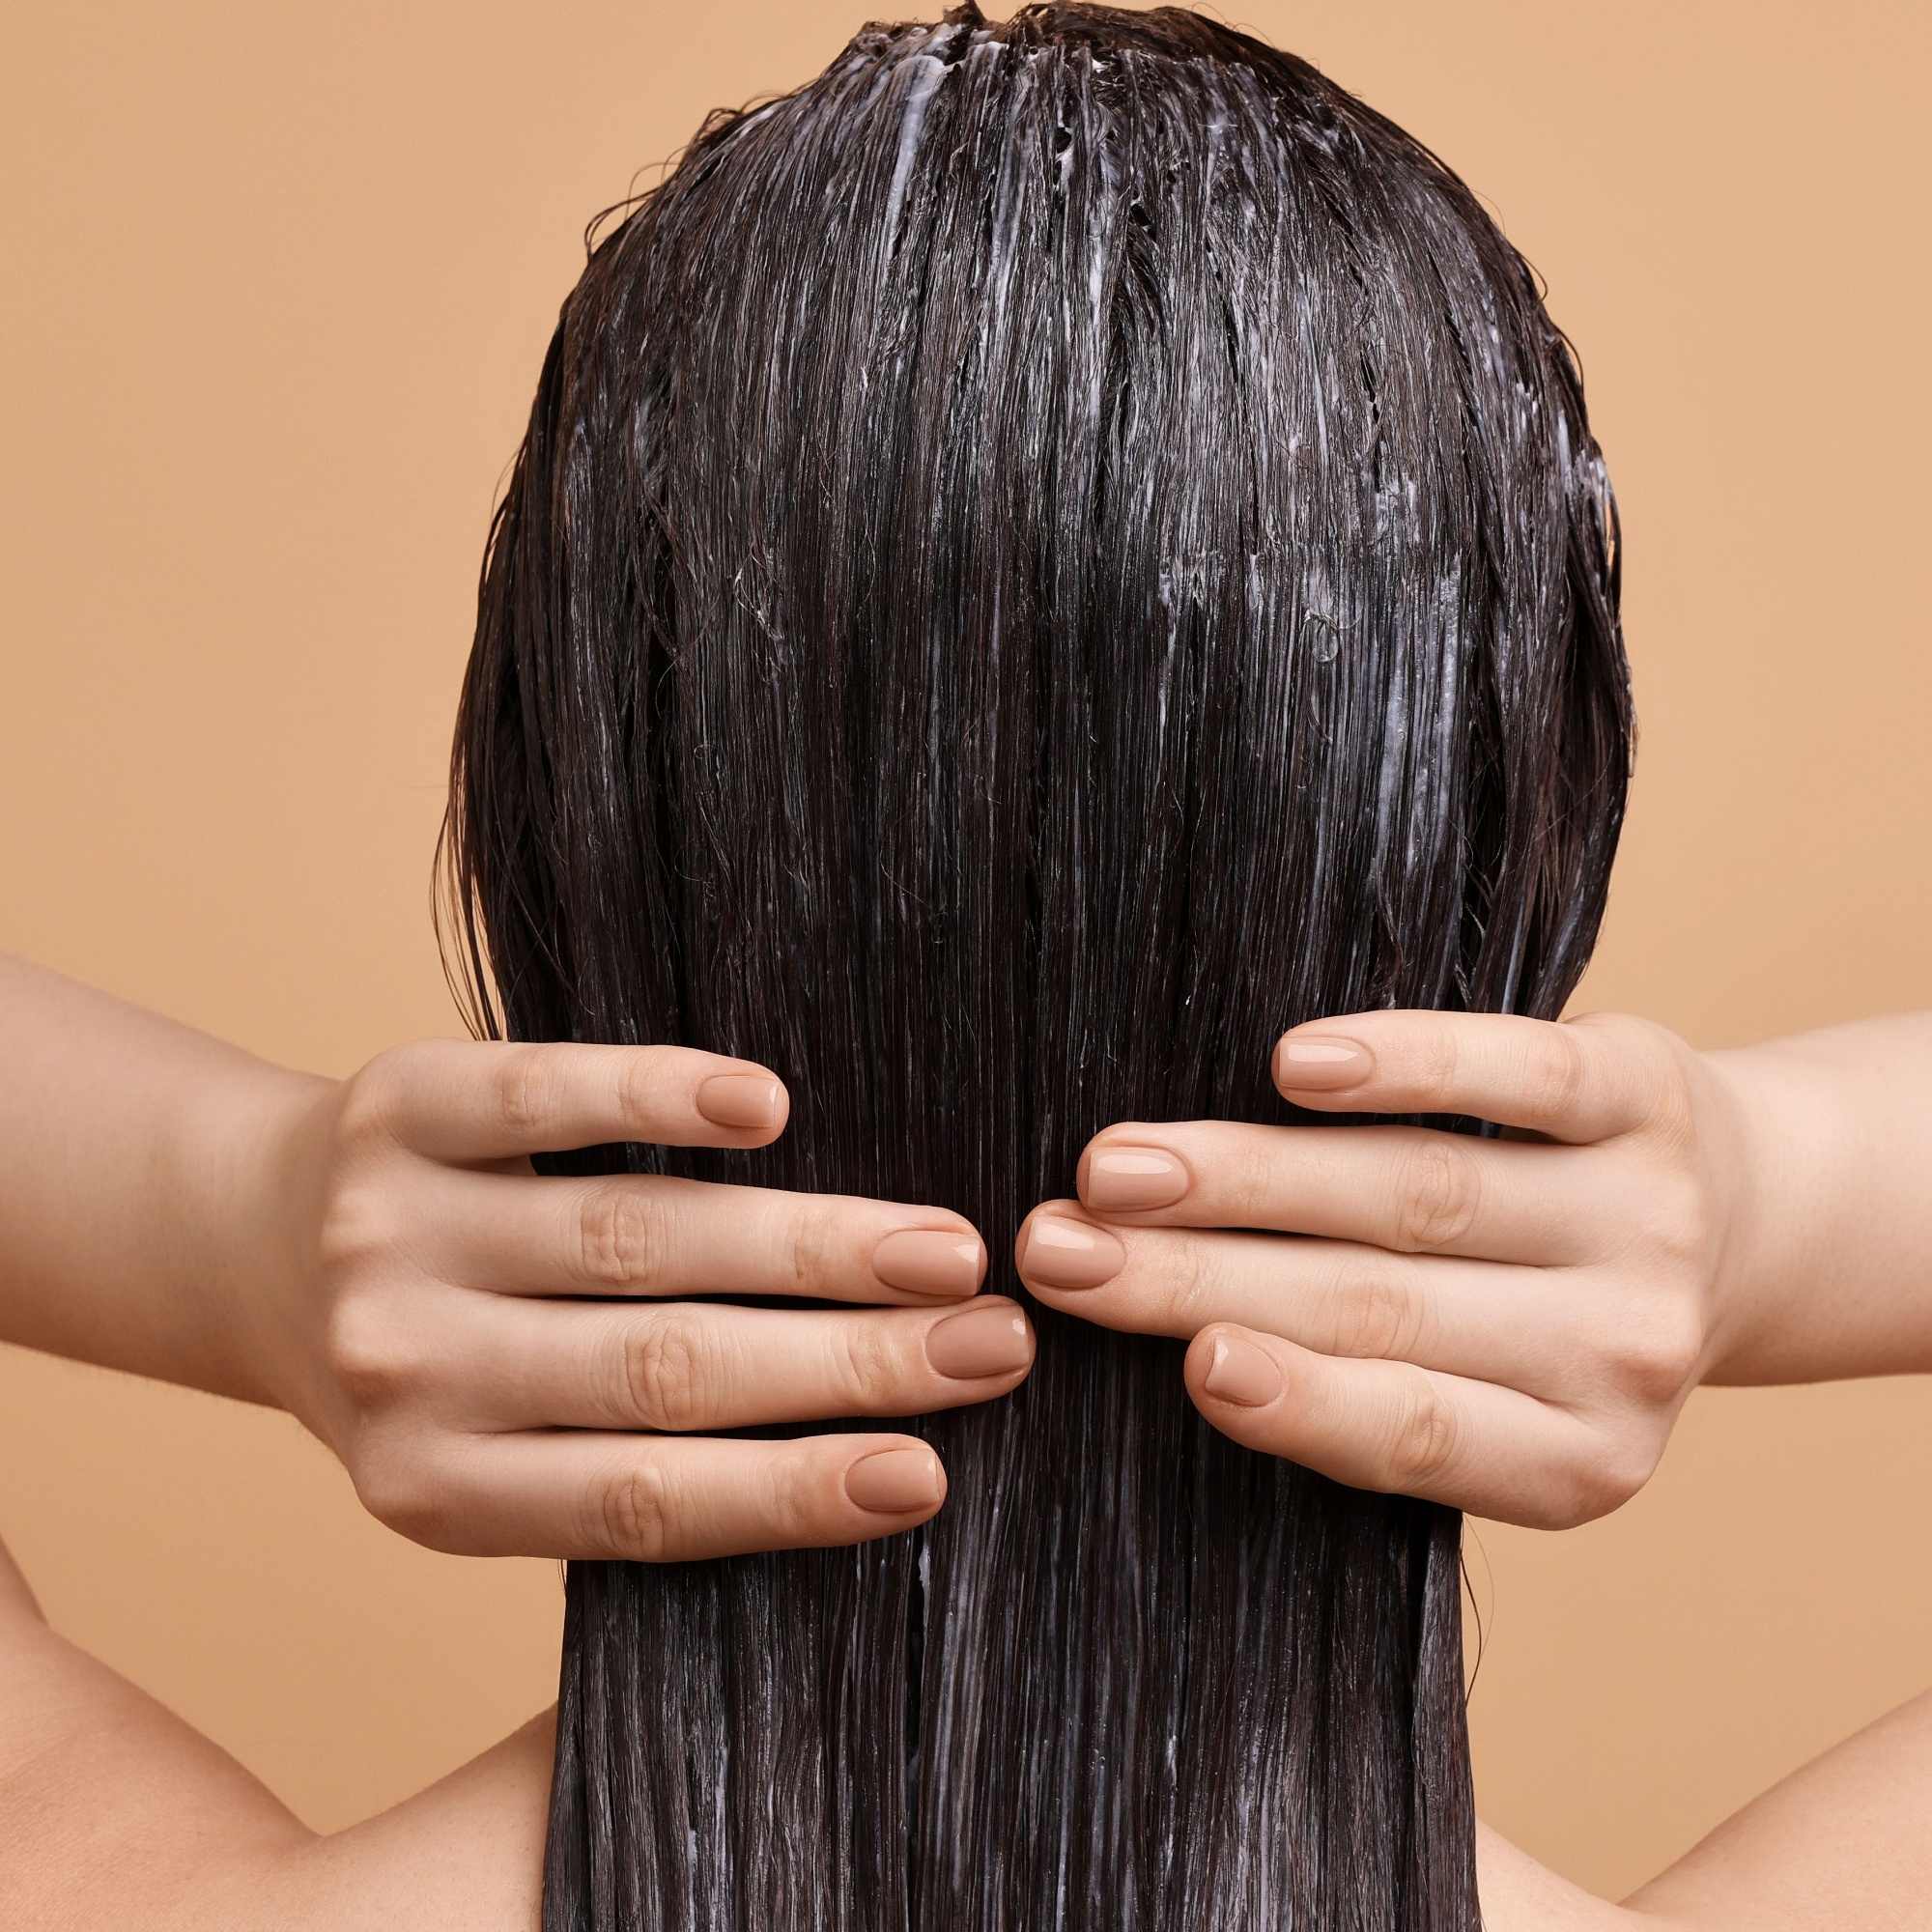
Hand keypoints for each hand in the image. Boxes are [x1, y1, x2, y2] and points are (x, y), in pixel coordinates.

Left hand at [258, 1040, 1031, 1560]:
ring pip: (634, 1238)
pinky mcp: (399, 1108)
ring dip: (806, 1243)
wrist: (251, 1244)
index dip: (791, 1490)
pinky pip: (543, 1099)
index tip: (928, 1472)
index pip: (642, 1503)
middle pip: (664, 1368)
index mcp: (441, 1491)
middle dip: (849, 1361)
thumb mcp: (487, 1456)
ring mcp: (399, 1232)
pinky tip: (764, 1106)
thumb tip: (861, 1458)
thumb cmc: (432, 1362)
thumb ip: (624, 1462)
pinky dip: (657, 1099)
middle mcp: (411, 1369)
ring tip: (942, 1247)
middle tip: (995, 1345)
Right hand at [1015, 1011, 1753, 1527]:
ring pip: (1419, 1193)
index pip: (1420, 1436)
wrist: (1732, 1222)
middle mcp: (1621, 1351)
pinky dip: (1405, 1067)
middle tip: (1060, 1251)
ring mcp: (1644, 1217)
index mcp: (1576, 1463)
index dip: (1303, 1401)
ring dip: (1249, 1174)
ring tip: (1116, 1165)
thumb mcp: (1490, 1402)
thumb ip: (1363, 1390)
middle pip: (1381, 1305)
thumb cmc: (1541, 1322)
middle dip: (1200, 1276)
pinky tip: (1298, 1062)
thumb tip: (1166, 1348)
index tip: (1192, 1362)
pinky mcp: (1646, 1094)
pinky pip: (1518, 1077)